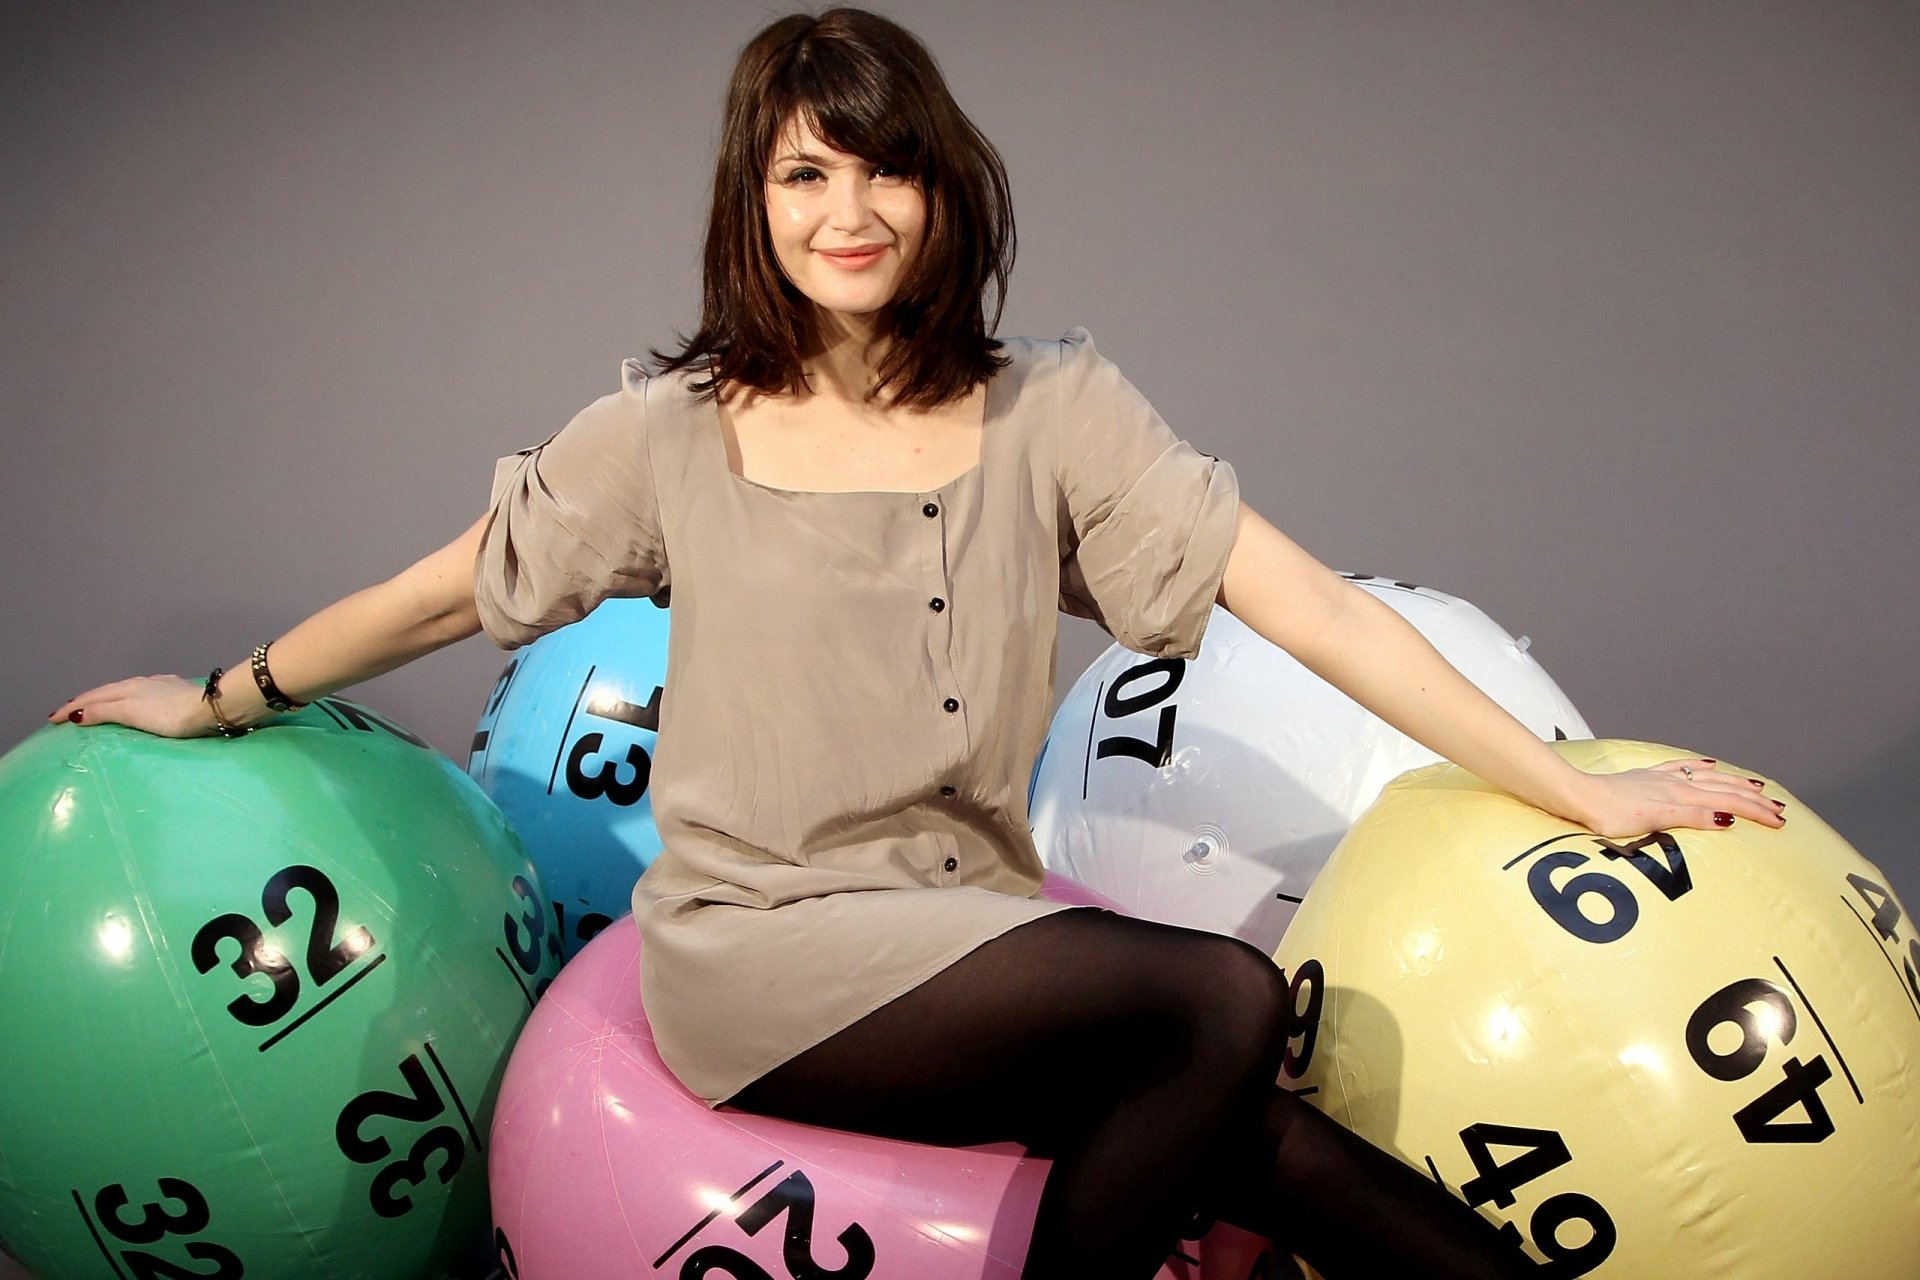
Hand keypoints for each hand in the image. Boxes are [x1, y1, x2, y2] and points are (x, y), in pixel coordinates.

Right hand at [49, 675, 219, 738]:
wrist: (212, 708)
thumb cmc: (170, 714)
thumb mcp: (132, 713)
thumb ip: (105, 711)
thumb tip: (77, 713)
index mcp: (128, 688)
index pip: (93, 697)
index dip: (71, 708)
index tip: (52, 719)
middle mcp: (142, 682)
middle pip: (106, 691)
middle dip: (84, 701)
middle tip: (66, 712)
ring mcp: (160, 685)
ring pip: (125, 690)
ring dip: (105, 698)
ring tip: (95, 707)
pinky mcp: (176, 691)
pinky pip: (143, 692)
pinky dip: (128, 698)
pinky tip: (136, 700)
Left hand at [1572, 757, 1787, 838]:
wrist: (1578, 796)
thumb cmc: (1611, 814)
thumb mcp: (1655, 821)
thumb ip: (1692, 819)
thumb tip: (1729, 820)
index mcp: (1681, 797)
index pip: (1728, 804)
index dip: (1756, 812)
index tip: (1780, 822)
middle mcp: (1676, 784)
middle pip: (1724, 790)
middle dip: (1754, 800)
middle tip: (1780, 809)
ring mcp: (1661, 779)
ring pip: (1707, 778)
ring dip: (1734, 783)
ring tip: (1756, 786)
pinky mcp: (1646, 777)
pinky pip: (1680, 767)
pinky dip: (1699, 767)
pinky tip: (1707, 764)